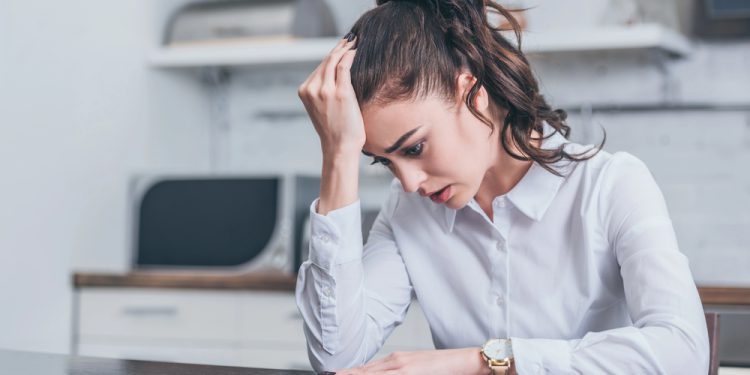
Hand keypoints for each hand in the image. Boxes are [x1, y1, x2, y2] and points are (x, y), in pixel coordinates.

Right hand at [298, 36, 363, 157]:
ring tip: (355, 41)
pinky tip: (356, 51)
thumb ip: (324, 90)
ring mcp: (324, 90)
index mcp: (304, 91)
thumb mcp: (322, 107)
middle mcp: (311, 88)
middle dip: (339, 48)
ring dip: (345, 48)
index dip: (331, 54)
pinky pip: (344, 67)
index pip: (319, 67)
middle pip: (326, 61)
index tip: (341, 46)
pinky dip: (350, 56)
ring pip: (334, 61)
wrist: (339, 147)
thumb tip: (338, 73)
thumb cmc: (335, 130)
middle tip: (350, 39)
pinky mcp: (340, 92)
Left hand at [333, 348, 490, 374]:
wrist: (466, 361)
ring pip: (372, 373)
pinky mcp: (410, 372)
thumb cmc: (444, 367)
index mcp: (397, 361)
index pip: (367, 369)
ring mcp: (402, 367)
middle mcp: (396, 362)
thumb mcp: (417, 369)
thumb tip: (384, 373)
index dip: (350, 374)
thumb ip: (398, 371)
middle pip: (365, 372)